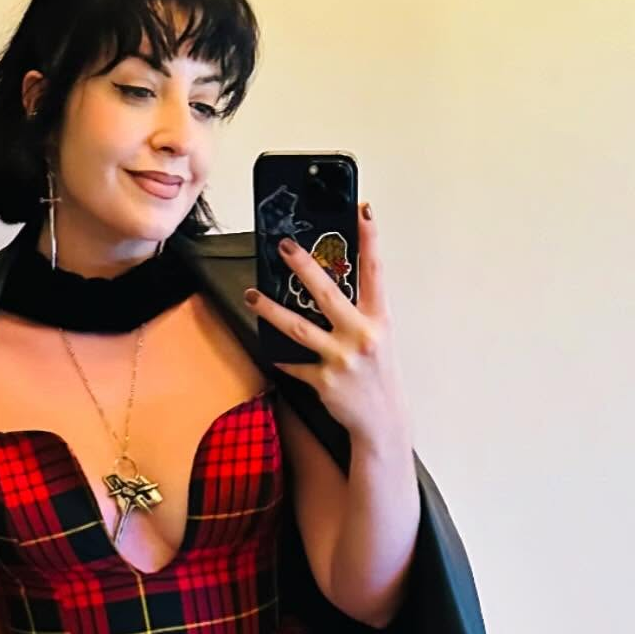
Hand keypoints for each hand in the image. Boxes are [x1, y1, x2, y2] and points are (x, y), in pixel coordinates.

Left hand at [244, 202, 413, 459]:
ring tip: (252, 295)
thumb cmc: (378, 377)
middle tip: (284, 246)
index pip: (375, 272)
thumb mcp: (379, 340)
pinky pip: (294, 365)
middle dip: (304, 266)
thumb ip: (360, 314)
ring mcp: (341, 359)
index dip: (370, 240)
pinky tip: (268, 349)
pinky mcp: (324, 381)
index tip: (363, 211)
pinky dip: (280, 357)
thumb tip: (328, 287)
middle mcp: (360, 336)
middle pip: (327, 293)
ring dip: (271, 309)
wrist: (382, 422)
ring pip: (298, 327)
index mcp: (378, 321)